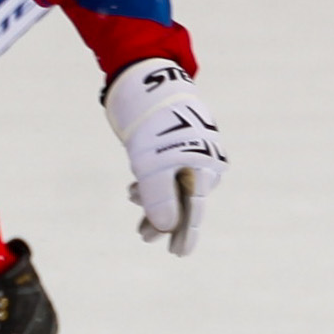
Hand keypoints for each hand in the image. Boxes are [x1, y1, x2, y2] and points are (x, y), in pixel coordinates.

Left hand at [104, 57, 225, 255]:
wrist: (147, 80)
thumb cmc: (153, 125)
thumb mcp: (151, 167)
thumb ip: (159, 199)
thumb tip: (165, 228)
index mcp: (203, 168)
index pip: (194, 210)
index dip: (185, 234)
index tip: (178, 253)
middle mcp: (201, 161)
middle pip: (183, 200)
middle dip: (162, 218)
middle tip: (142, 236)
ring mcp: (188, 150)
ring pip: (171, 185)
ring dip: (151, 198)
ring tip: (130, 198)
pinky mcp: (173, 141)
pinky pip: (165, 170)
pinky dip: (150, 181)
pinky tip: (133, 187)